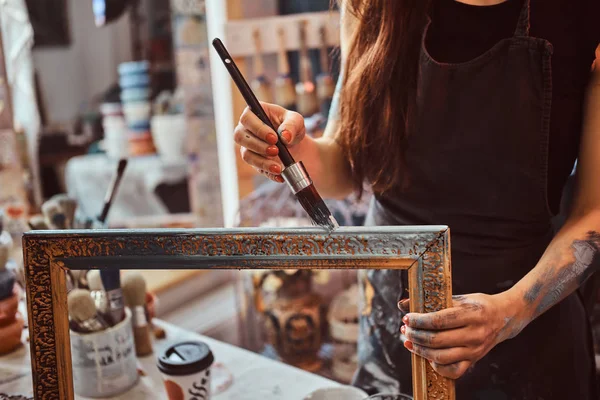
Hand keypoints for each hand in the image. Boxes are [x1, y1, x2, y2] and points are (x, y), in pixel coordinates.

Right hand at [234, 102, 306, 182]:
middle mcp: (245, 129)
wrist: (295, 144)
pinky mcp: (253, 161)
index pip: (247, 118)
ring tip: (279, 166)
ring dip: (262, 161)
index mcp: (254, 113)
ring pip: (246, 155)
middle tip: (276, 150)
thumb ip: (291, 125)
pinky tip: (280, 174)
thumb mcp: (296, 121)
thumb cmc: (291, 127)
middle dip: (258, 145)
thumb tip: (284, 136)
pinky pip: (257, 168)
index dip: (258, 128)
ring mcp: (247, 147)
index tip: (274, 138)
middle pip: (240, 137)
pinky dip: (269, 172)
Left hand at [398, 292, 525, 378]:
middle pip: (437, 340)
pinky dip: (437, 366)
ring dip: (421, 351)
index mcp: (471, 314)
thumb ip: (431, 301)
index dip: (418, 321)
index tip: (407, 318)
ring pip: (442, 357)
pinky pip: (453, 371)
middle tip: (405, 330)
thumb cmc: (478, 304)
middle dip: (415, 336)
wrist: (504, 317)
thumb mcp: (458, 297)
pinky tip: (428, 356)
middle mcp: (474, 334)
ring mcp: (475, 350)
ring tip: (410, 342)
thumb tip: (402, 304)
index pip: (438, 321)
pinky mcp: (474, 360)